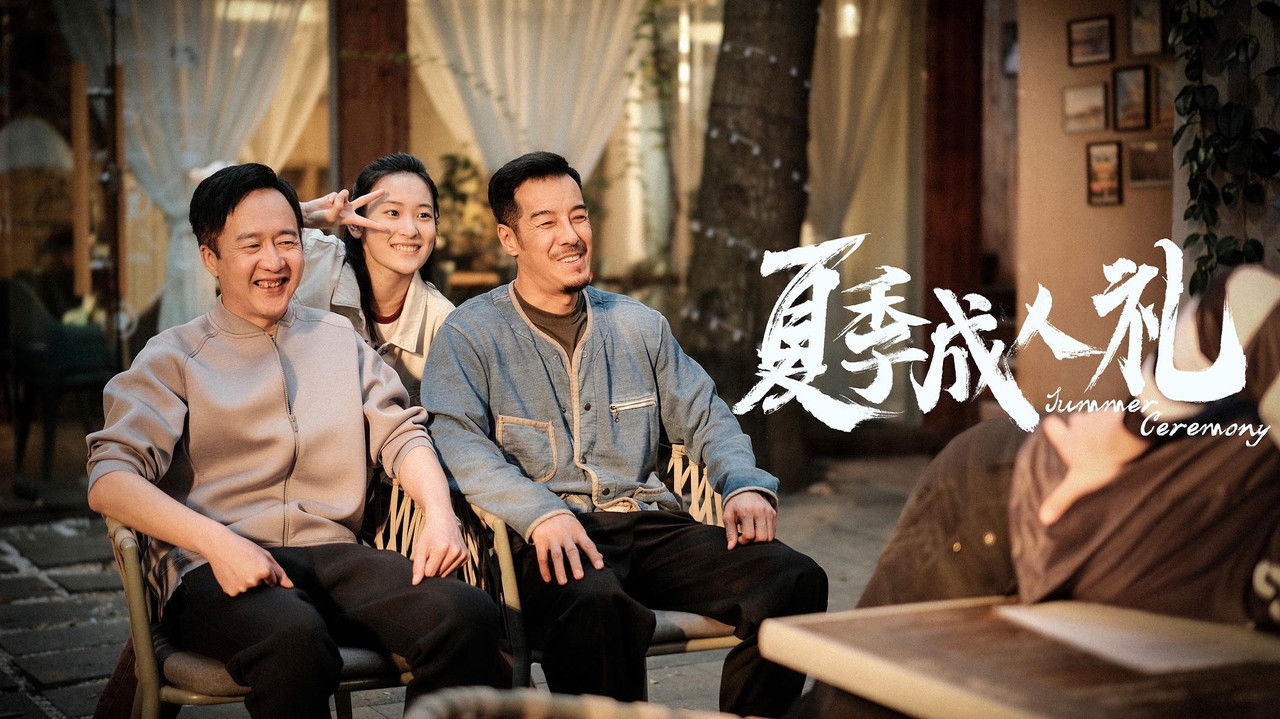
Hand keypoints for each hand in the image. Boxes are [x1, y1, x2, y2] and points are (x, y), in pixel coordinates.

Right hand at [203, 529, 292, 595]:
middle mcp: (254, 581)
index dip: (266, 573)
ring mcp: (241, 588)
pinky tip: (231, 574)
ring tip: (238, 568)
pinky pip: (238, 591)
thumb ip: (279, 572)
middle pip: (261, 586)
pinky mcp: (231, 592)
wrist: (219, 546)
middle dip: (257, 578)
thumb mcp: (265, 555)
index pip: (274, 581)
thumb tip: (290, 586)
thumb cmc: (244, 548)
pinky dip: (236, 585)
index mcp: (264, 571)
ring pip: (250, 589)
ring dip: (246, 582)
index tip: (257, 565)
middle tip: (246, 565)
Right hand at [299, 188, 388, 231]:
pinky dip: (330, 198)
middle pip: (364, 200)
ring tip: (330, 205)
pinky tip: (325, 202)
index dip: (376, 226)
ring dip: (338, 199)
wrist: (308, 214)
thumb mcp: (330, 217)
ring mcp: (342, 202)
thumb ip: (338, 207)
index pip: (365, 222)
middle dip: (374, 196)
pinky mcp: (335, 196)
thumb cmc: (319, 219)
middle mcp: (348, 209)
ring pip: (345, 194)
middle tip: (384, 191)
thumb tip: (342, 197)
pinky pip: (336, 194)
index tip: (387, 229)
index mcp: (350, 219)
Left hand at [412, 510, 468, 583]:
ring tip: (440, 553)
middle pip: (439, 574)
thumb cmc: (429, 534)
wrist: (443, 520)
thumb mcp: (420, 547)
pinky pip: (454, 570)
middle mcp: (455, 551)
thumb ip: (417, 566)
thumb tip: (415, 583)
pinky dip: (449, 565)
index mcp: (442, 548)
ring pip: (447, 573)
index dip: (425, 566)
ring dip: (441, 566)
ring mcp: (462, 553)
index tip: (426, 555)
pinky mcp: (466, 556)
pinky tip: (447, 554)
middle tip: (433, 552)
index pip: (430, 573)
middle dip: (433, 566)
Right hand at [528, 514, 603, 583]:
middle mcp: (565, 535)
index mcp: (577, 532)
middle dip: (575, 564)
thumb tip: (601, 558)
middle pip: (571, 551)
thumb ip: (587, 544)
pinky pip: (542, 557)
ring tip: (563, 582)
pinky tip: (548, 579)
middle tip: (579, 577)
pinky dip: (544, 569)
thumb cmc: (566, 525)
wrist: (545, 512)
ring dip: (559, 569)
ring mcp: (552, 539)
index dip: (594, 556)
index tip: (599, 567)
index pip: (588, 545)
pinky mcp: (541, 542)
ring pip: (557, 555)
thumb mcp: (578, 530)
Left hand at [723, 491, 775, 548]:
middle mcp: (760, 511)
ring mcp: (769, 512)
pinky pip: (773, 532)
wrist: (746, 489)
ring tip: (753, 533)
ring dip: (761, 539)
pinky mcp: (773, 513)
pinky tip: (758, 530)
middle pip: (761, 537)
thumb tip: (731, 547)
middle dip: (753, 541)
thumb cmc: (735, 504)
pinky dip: (766, 535)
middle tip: (746, 536)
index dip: (743, 540)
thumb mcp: (728, 516)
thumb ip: (730, 532)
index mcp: (747, 511)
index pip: (749, 535)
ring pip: (769, 536)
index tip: (739, 538)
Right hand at [1038, 410, 1147, 524]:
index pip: (1051, 425)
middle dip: (1078, 427)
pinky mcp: (1118, 413)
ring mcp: (1099, 416)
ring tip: (1109, 439)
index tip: (1057, 433)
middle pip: (1074, 419)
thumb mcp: (1079, 484)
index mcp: (1067, 439)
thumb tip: (1043, 518)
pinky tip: (1126, 435)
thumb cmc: (1102, 461)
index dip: (1053, 428)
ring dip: (1098, 425)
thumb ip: (1061, 499)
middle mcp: (1079, 424)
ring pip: (1094, 417)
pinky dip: (1118, 423)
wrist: (1129, 438)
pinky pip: (1115, 416)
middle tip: (1085, 440)